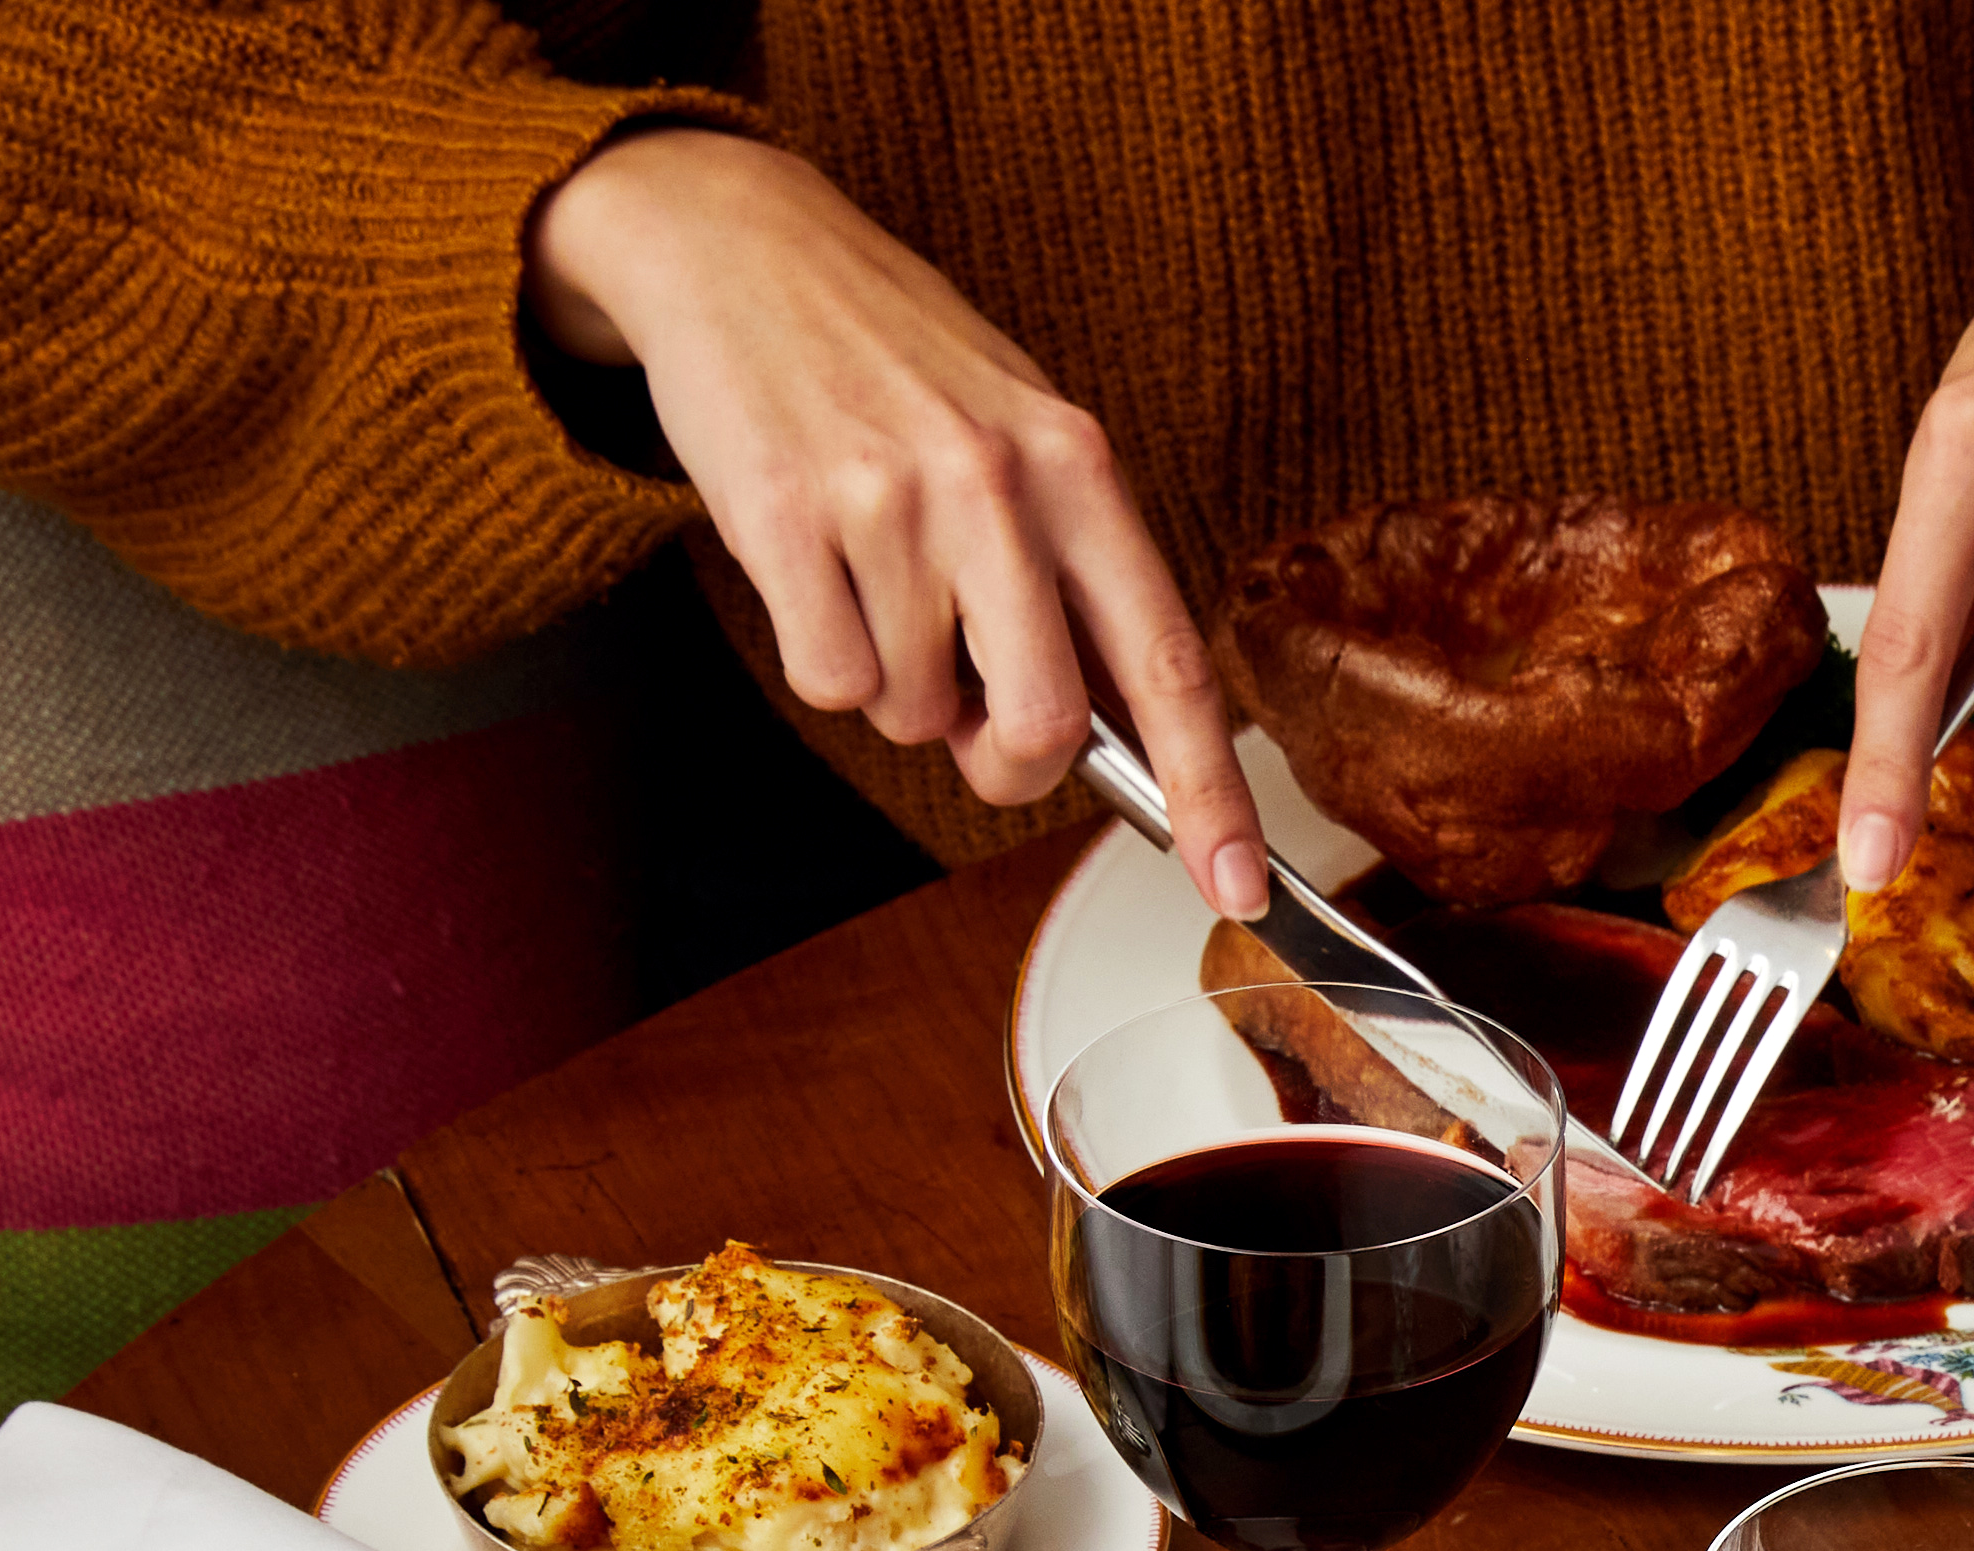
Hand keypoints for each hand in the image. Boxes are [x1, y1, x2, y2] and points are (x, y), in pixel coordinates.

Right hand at [522, 127, 1267, 919]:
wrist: (737, 241)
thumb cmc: (897, 361)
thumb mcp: (1024, 436)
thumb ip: (1075, 577)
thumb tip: (1118, 742)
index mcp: (1079, 467)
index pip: (1169, 665)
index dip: (1211, 794)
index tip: (1237, 887)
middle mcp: (997, 483)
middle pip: (1042, 727)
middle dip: (1007, 763)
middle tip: (974, 717)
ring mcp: (888, 499)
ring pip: (917, 713)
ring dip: (898, 685)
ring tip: (874, 576)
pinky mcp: (783, 516)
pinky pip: (829, 680)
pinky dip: (825, 658)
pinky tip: (816, 567)